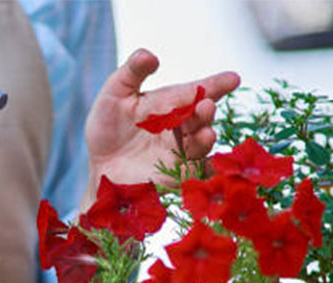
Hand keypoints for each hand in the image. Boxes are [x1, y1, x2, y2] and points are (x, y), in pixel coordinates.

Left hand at [84, 49, 239, 193]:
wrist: (98, 165)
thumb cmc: (108, 127)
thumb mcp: (115, 93)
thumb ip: (132, 72)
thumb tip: (150, 56)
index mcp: (170, 104)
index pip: (195, 91)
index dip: (215, 84)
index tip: (233, 79)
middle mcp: (180, 127)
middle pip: (200, 118)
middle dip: (207, 111)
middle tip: (207, 105)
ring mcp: (179, 152)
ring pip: (200, 145)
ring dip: (205, 138)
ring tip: (205, 133)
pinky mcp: (175, 176)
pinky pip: (193, 174)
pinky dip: (204, 171)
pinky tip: (209, 166)